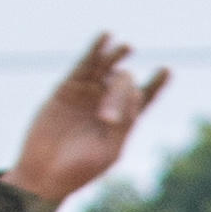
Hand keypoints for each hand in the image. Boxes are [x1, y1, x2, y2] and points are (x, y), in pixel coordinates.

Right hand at [0, 32, 173, 206]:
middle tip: (106, 118)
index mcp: (122, 122)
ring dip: (117, 56)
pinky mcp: (67, 89)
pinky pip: (84, 65)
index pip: (144, 98)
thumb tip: (138, 93)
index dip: (156, 84)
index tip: (167, 70)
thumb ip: (125, 123)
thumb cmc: (80, 170)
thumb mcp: (109, 150)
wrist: (44, 174)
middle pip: (124, 84)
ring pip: (107, 69)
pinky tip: (106, 37)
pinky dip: (95, 50)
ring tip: (128, 47)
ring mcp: (87, 95)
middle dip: (120, 95)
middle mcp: (106, 104)